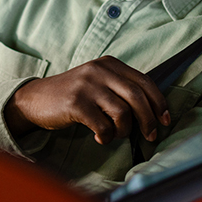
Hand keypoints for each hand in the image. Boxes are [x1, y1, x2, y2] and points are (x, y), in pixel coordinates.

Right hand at [4, 56, 170, 144]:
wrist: (36, 99)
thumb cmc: (73, 95)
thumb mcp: (98, 82)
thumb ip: (121, 88)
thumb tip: (153, 112)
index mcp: (109, 64)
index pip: (144, 81)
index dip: (159, 103)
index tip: (165, 120)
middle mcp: (100, 71)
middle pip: (137, 97)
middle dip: (148, 120)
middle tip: (150, 136)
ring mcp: (87, 86)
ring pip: (122, 112)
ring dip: (124, 130)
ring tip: (115, 134)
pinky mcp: (76, 103)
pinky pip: (103, 125)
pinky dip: (106, 136)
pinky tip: (99, 137)